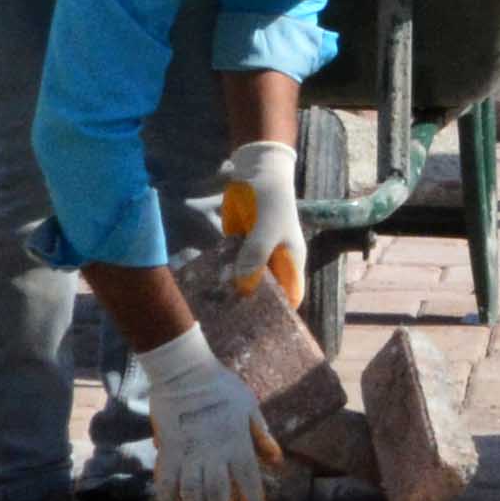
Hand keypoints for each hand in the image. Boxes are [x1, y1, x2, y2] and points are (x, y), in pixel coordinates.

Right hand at [131, 321, 276, 500]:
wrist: (184, 372)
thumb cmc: (222, 388)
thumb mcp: (250, 408)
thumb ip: (261, 437)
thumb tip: (276, 461)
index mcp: (237, 445)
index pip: (249, 486)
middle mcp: (213, 455)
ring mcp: (188, 456)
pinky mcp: (168, 455)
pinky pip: (167, 489)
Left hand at [213, 137, 305, 306]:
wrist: (256, 172)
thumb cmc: (271, 202)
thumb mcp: (266, 230)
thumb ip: (255, 257)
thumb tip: (243, 287)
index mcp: (291, 263)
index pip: (290, 297)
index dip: (280, 313)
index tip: (262, 327)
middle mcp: (274, 263)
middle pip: (265, 292)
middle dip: (250, 304)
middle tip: (230, 322)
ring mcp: (255, 256)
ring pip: (245, 280)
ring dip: (232, 290)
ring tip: (215, 308)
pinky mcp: (238, 246)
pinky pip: (230, 266)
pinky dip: (222, 273)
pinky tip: (208, 285)